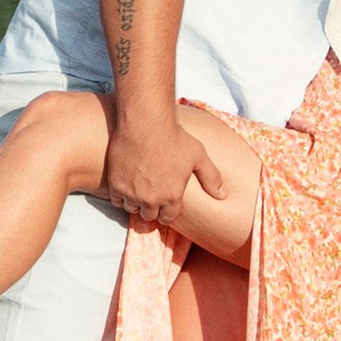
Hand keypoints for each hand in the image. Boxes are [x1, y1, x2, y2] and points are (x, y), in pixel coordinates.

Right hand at [103, 105, 200, 225]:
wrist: (146, 123)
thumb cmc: (174, 137)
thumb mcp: (198, 155)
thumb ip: (211, 177)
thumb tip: (223, 195)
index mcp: (172, 196)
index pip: (168, 218)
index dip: (167, 210)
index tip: (165, 201)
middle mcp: (152, 199)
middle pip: (149, 216)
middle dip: (151, 207)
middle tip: (150, 194)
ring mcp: (132, 193)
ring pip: (132, 208)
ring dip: (135, 202)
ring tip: (138, 188)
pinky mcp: (116, 185)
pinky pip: (116, 200)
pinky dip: (120, 194)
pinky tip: (126, 183)